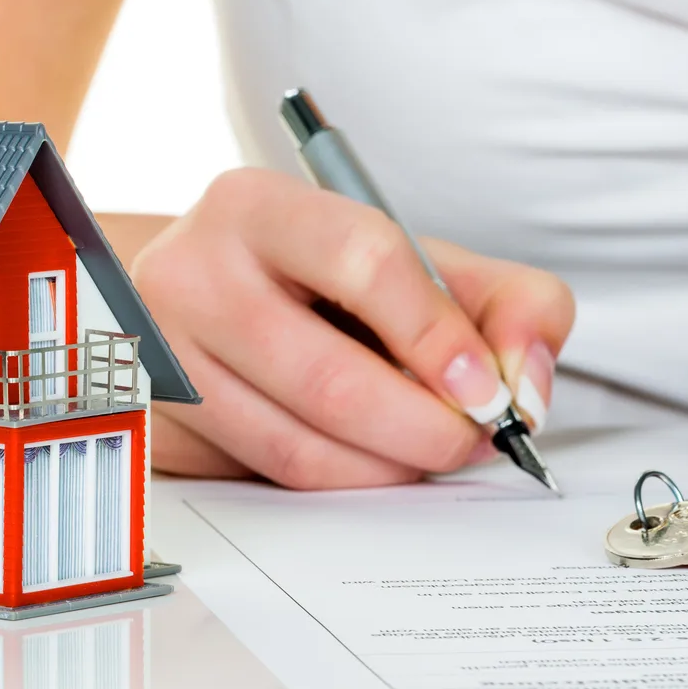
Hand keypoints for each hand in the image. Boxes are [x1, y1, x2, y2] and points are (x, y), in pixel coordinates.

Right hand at [131, 168, 574, 487]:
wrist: (195, 301)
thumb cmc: (315, 280)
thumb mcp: (415, 262)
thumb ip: (504, 303)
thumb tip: (527, 386)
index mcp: (258, 207)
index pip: (362, 260)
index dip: (438, 336)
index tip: (489, 390)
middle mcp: (193, 272)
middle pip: (328, 377)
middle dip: (425, 427)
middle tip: (474, 439)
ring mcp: (163, 357)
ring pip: (298, 445)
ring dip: (389, 467)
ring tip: (431, 451)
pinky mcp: (160, 426)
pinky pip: (271, 477)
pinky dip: (345, 481)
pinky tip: (375, 461)